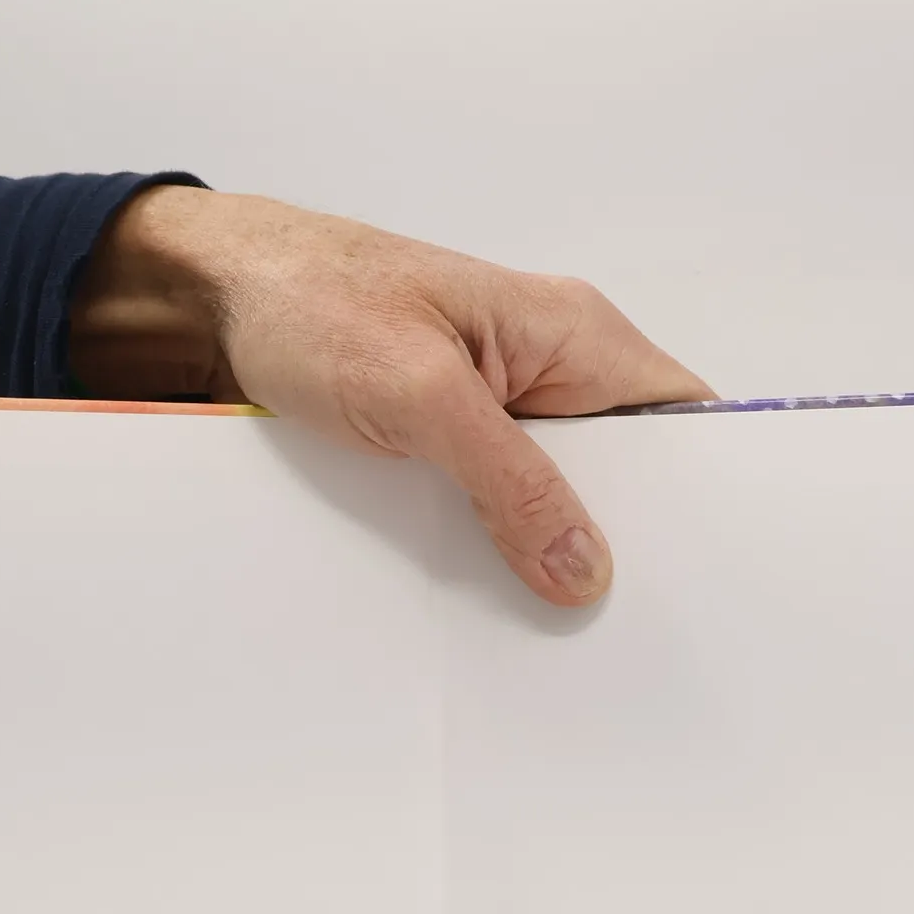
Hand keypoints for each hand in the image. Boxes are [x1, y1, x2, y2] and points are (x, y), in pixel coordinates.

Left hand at [70, 186, 715, 604]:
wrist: (206, 295)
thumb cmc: (310, 300)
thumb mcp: (420, 396)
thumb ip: (512, 482)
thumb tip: (584, 569)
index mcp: (574, 334)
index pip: (687, 420)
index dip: (708, 494)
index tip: (706, 572)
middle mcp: (552, 368)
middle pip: (629, 473)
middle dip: (624, 542)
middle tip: (617, 618)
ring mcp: (502, 406)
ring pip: (562, 497)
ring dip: (550, 549)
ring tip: (552, 618)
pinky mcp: (454, 439)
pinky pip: (501, 502)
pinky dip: (497, 544)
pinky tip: (489, 593)